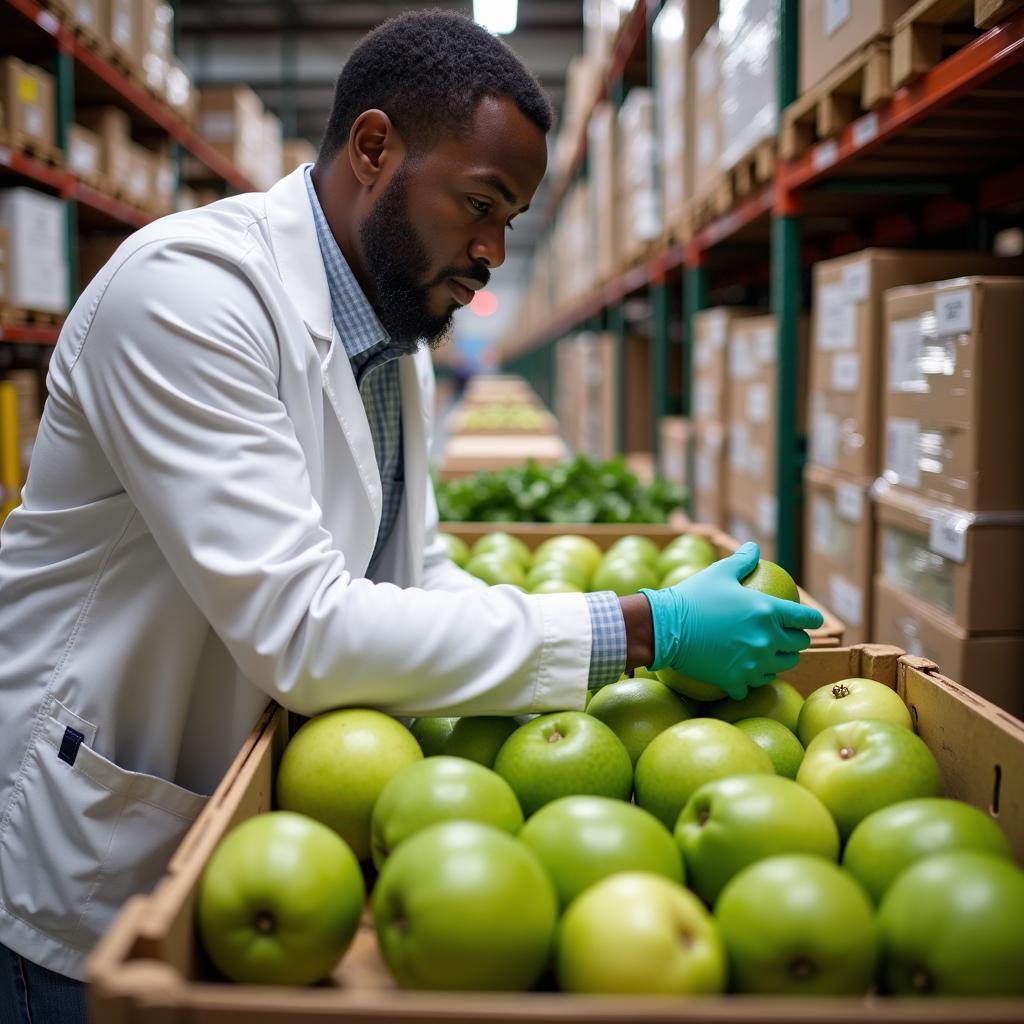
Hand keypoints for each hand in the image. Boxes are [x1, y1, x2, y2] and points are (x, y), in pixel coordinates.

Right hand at [640, 542, 822, 700]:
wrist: (664, 627)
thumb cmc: (692, 596)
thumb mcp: (719, 573)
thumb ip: (742, 560)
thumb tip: (754, 547)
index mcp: (767, 611)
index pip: (806, 619)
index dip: (812, 620)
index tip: (811, 621)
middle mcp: (766, 639)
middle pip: (798, 647)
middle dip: (796, 642)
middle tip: (786, 638)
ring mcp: (752, 664)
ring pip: (780, 669)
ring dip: (777, 662)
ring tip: (768, 657)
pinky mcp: (736, 681)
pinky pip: (753, 686)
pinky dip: (750, 681)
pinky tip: (744, 674)